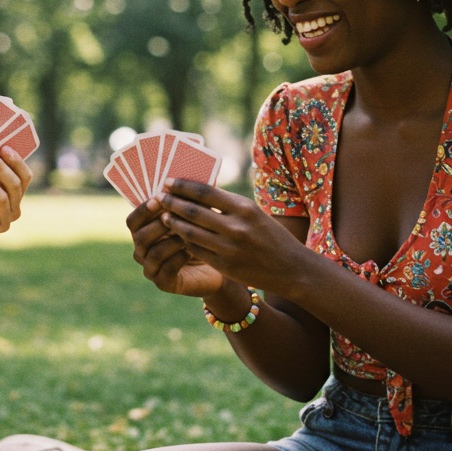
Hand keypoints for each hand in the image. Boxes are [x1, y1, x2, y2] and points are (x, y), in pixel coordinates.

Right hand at [127, 196, 226, 297]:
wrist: (216, 265)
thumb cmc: (203, 234)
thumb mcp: (194, 215)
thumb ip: (186, 199)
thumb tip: (187, 178)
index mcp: (143, 231)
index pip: (133, 220)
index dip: (143, 210)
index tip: (159, 198)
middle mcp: (142, 251)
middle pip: (140, 236)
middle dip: (158, 224)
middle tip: (175, 215)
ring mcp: (150, 268)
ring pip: (153, 253)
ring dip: (171, 240)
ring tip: (188, 233)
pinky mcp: (163, 283)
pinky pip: (166, 269)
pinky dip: (179, 257)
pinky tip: (192, 250)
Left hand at [157, 179, 306, 293]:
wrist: (292, 269)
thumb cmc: (271, 236)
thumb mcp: (254, 213)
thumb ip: (228, 204)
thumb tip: (197, 191)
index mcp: (244, 208)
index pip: (205, 192)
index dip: (183, 186)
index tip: (168, 181)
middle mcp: (236, 227)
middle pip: (193, 212)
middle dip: (172, 203)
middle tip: (159, 197)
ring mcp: (229, 249)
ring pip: (191, 233)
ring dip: (174, 223)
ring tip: (164, 215)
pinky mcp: (225, 266)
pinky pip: (197, 250)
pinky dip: (185, 241)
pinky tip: (179, 235)